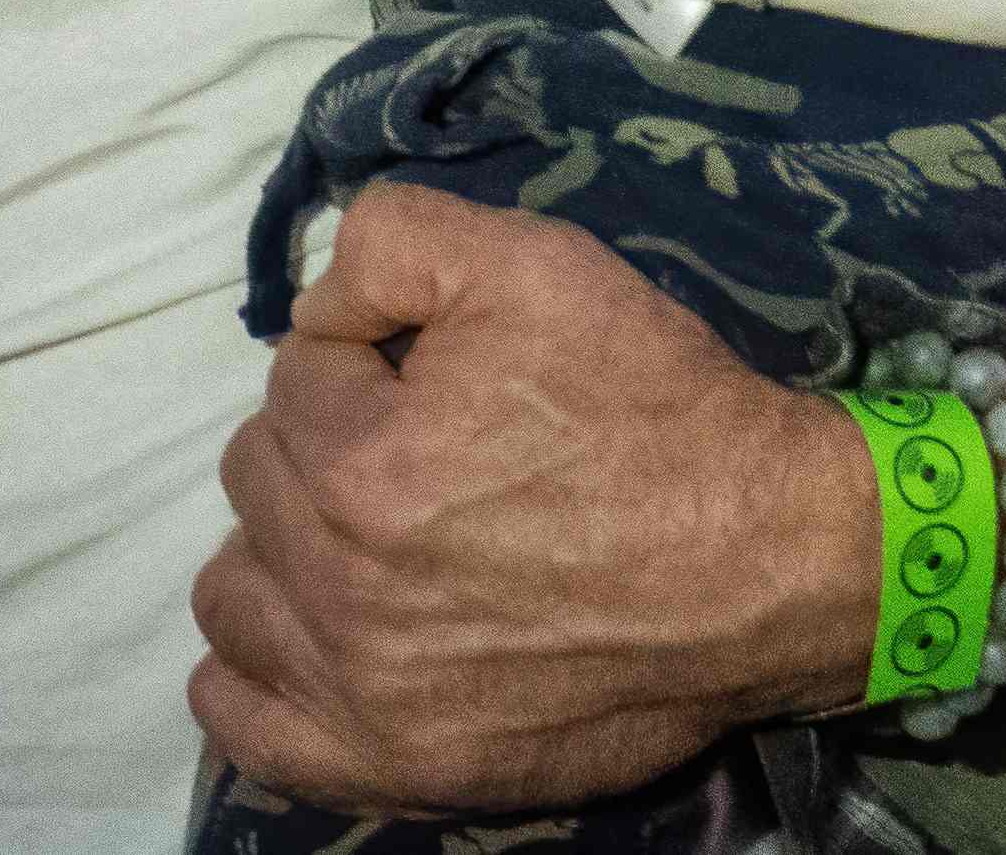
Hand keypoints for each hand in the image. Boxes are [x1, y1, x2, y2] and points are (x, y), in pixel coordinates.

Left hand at [187, 185, 883, 809]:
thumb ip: (390, 240)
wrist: (771, 561)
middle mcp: (343, 590)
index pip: (294, 376)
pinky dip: (254, 679)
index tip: (436, 376)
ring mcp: (366, 693)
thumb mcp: (532, 263)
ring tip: (364, 535)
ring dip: (281, 550)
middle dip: (324, 443)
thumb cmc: (656, 407)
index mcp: (359, 465)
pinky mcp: (398, 765)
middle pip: (258, 479)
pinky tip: (303, 638)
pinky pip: (249, 726)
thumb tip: (319, 302)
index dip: (365, 357)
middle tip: (420, 449)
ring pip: (235, 595)